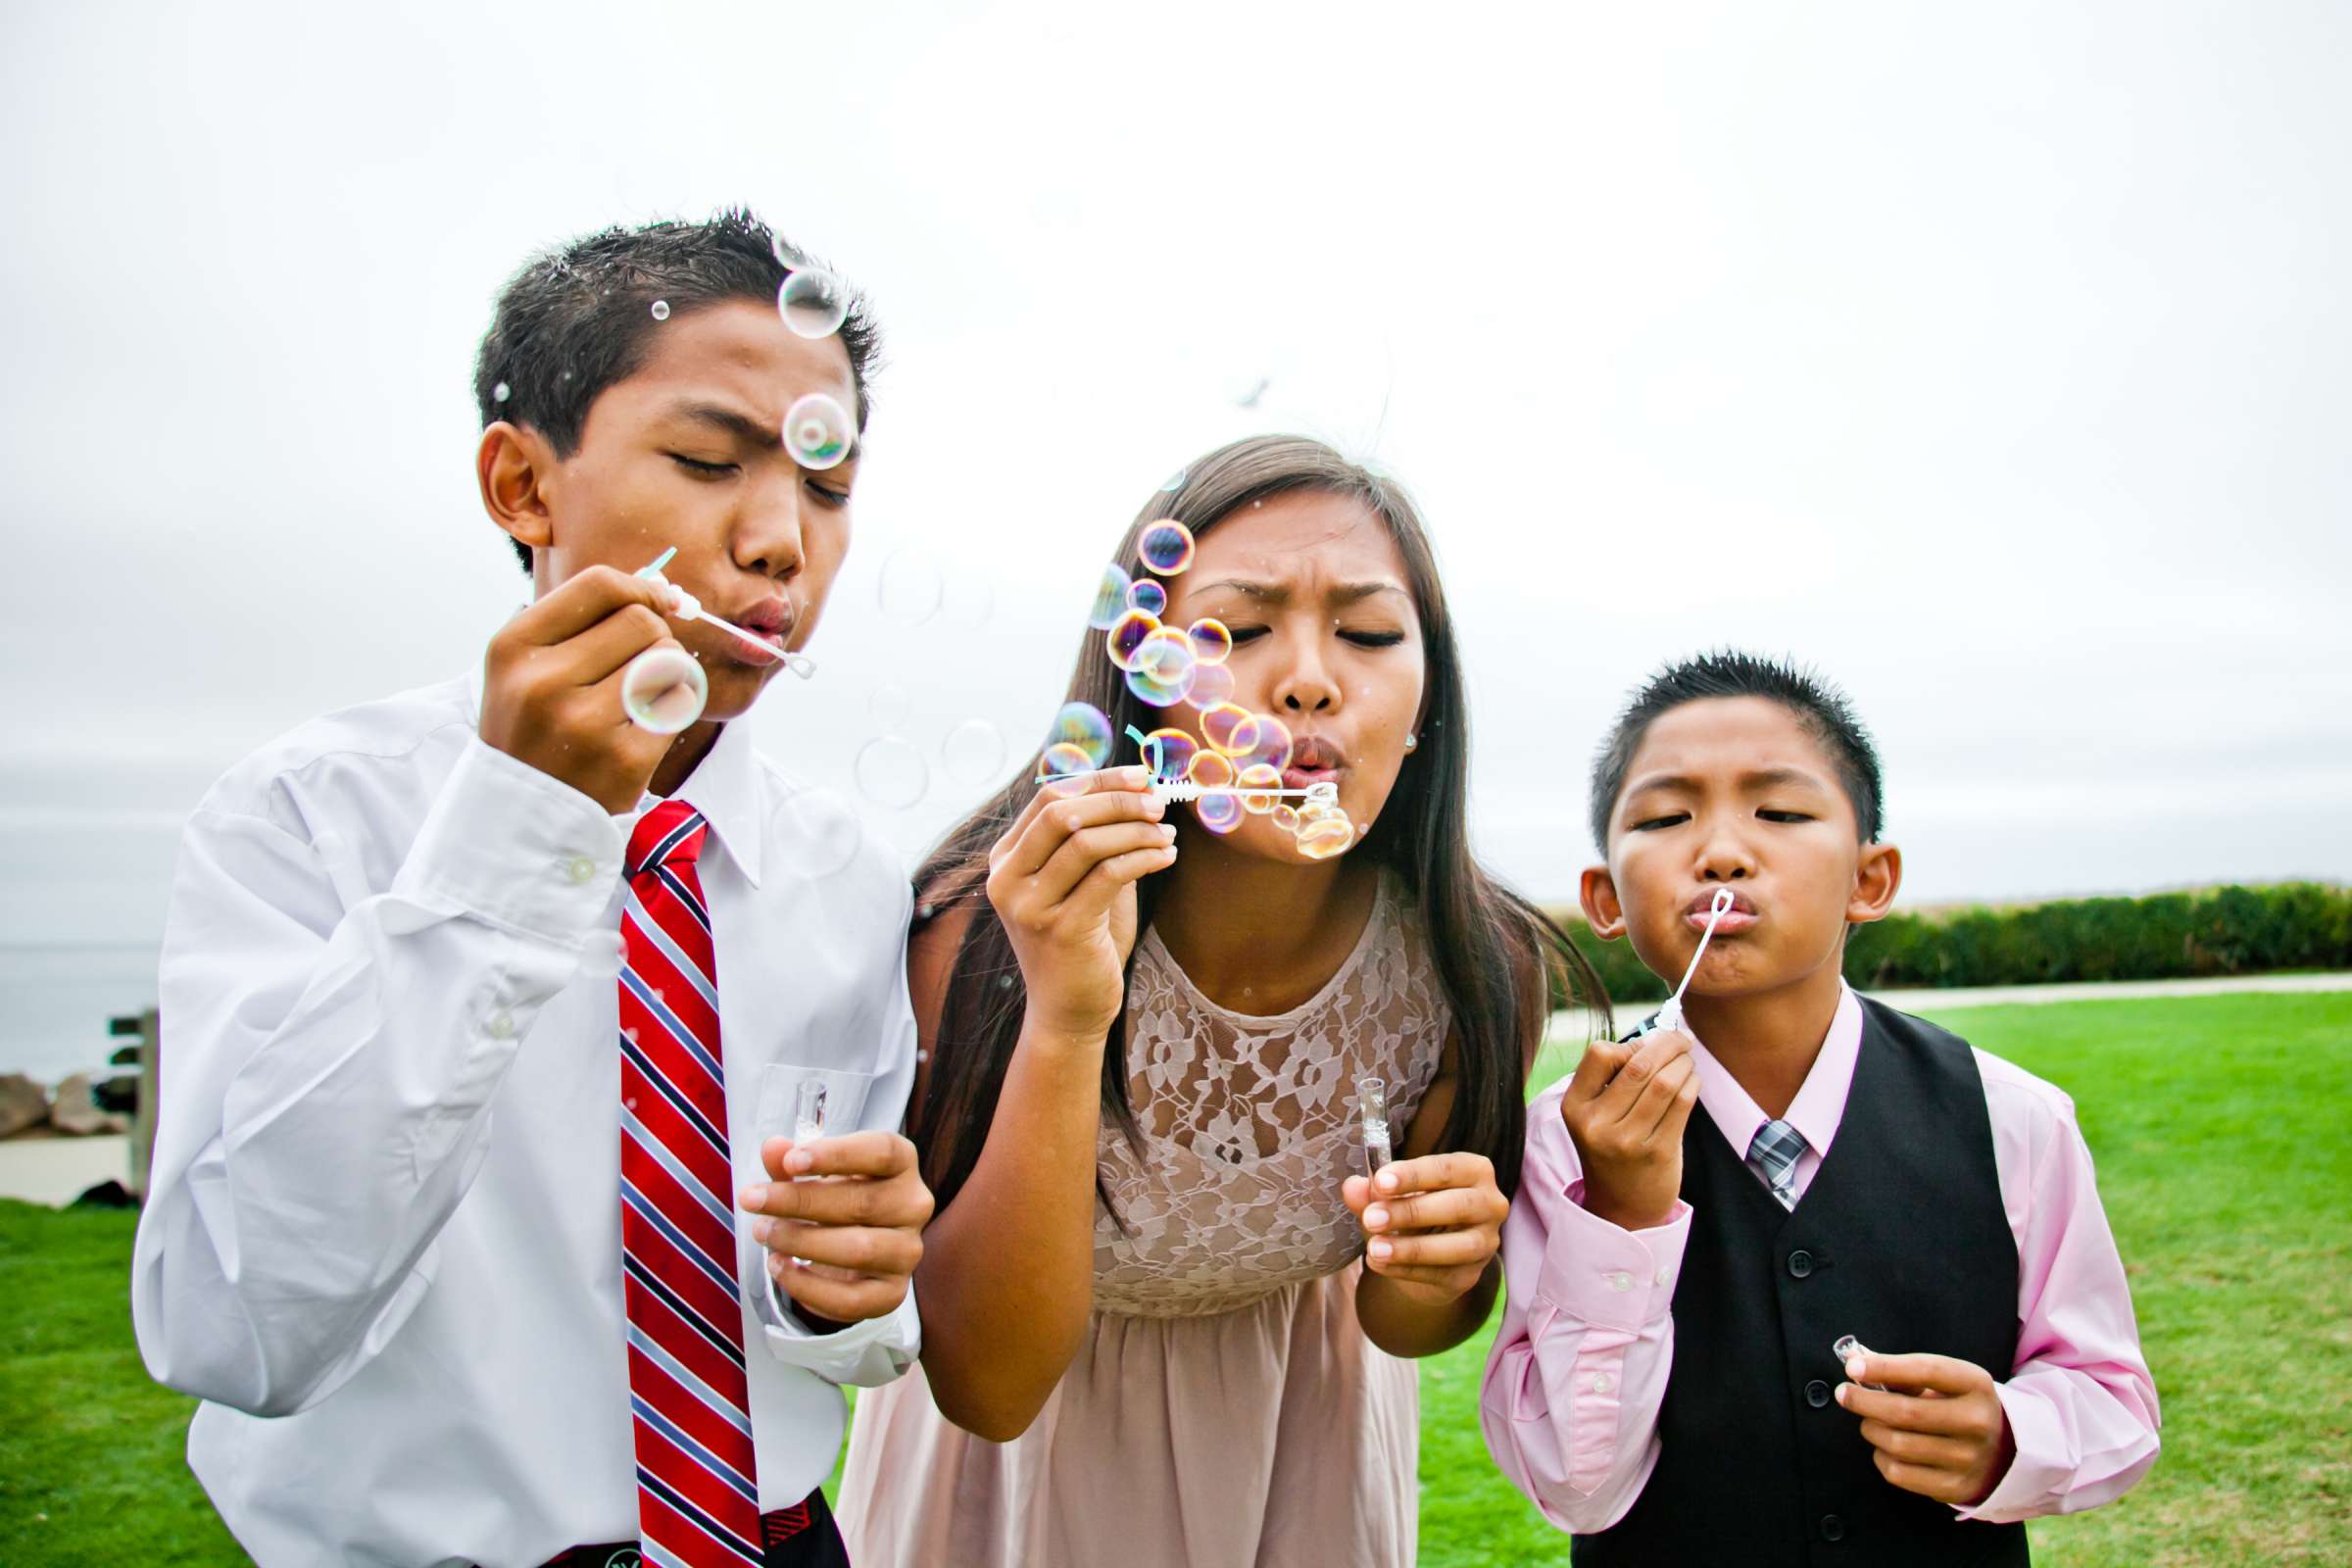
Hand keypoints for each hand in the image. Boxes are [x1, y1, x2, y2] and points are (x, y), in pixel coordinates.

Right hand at [479, 564, 685, 811]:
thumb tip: (660, 586)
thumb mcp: (527, 667)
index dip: (641, 588)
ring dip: (666, 673)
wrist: (520, 818)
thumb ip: (582, 620)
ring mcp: (585, 723)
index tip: (657, 601)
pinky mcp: (625, 760)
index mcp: (514, 648)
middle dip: (653, 637)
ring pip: (668, 660)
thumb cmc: (533, 730)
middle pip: (642, 621)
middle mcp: (544, 682)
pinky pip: (680, 705)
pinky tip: (644, 728)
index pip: (600, 585)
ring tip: (635, 699)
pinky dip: (673, 709)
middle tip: (636, 666)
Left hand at [738, 1131, 934, 1324]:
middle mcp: (913, 1205)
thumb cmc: (834, 1197)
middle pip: (862, 1202)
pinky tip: (779, 1268)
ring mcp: (907, 1251)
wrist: (852, 1250)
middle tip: (753, 1200)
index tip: (789, 1162)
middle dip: (799, 1202)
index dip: (836, 1155)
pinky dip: (807, 1286)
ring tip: (764, 1233)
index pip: (881, 1151)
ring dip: (802, 1242)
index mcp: (901, 1163)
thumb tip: (774, 1149)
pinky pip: (851, 1298)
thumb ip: (791, 1161)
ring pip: (859, 1250)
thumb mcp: (811, 1172)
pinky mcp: (893, 1293)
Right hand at [986, 767, 1176, 1040]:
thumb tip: (1137, 790)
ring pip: (1086, 841)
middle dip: (1118, 800)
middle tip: (1159, 804)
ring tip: (1167, 835)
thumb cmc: (1081, 942)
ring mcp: (1029, 906)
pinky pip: (1108, 875)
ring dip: (1136, 830)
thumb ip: (1095, 840)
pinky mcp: (1060, 929)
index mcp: (1005, 860)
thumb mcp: (1079, 883)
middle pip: (1063, 812)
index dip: (1099, 779)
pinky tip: (1166, 856)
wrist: (1068, 1011)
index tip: (1141, 775)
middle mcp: (1007, 879)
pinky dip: (1143, 858)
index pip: (1048, 797)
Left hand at [1342, 1153, 1508, 1306]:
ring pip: (1457, 1247)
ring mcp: (1486, 1243)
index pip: (1447, 1169)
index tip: (1380, 1181)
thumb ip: (1373, 1191)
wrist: (1423, 1256)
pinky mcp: (1471, 1274)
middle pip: (1458, 1206)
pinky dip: (1406, 1270)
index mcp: (1474, 1171)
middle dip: (1411, 1212)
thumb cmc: (1412, 1210)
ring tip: (1374, 1249)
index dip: (1414, 1175)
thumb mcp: (1390, 1196)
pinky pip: (1442, 1274)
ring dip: (1411, 1248)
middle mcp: (1490, 1204)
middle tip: (1371, 1218)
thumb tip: (1352, 1187)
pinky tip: (1379, 1264)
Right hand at [1559, 1030, 1700, 1231]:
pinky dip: (1692, 1083)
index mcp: (1575, 1108)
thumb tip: (1657, 1038)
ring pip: (1665, 1082)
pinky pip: (1682, 1104)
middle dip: (1668, 1044)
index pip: (1600, 1054)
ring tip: (1688, 1060)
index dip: (1629, 1044)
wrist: (1621, 1207)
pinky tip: (1692, 1080)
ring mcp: (1627, 1141)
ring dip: (1684, 1063)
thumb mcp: (1594, 1116)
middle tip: (1682, 1038)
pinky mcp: (1658, 1153)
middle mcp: (1597, 1125)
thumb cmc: (1613, 1148)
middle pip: (1639, 1065)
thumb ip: (1613, 1078)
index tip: (1646, 1046)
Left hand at [1838, 1352, 2014, 1506]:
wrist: (2004, 1450)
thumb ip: (1903, 1371)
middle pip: (1905, 1412)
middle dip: (1864, 1402)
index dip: (1885, 1367)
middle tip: (1844, 1394)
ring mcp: (1968, 1458)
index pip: (1926, 1370)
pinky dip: (1881, 1457)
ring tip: (1870, 1422)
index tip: (1852, 1367)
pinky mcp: (1955, 1487)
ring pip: (1897, 1444)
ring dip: (1871, 1429)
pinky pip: (1899, 1473)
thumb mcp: (1945, 1380)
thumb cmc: (1959, 1405)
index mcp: (1975, 1385)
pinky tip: (1886, 1448)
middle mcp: (1977, 1422)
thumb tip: (1855, 1361)